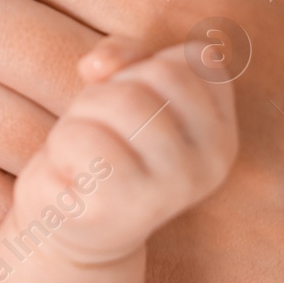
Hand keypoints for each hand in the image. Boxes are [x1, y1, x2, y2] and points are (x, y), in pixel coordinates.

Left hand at [9, 42, 235, 266]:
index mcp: (221, 132)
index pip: (195, 59)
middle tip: (99, 132)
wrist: (72, 225)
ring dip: (80, 118)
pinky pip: (84, 139)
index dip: (145, 67)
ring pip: (117, 100)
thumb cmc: (101, 146)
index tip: (129, 106)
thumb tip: (98, 65)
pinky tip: (72, 177)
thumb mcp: (121, 89)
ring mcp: (174, 188)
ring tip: (85, 154)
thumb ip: (125, 56)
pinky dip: (62, 148)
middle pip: (154, 75)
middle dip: (107, 92)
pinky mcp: (128, 207)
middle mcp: (211, 161)